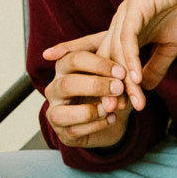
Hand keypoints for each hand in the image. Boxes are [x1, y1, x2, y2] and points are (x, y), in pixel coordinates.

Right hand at [39, 31, 133, 148]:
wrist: (115, 114)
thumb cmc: (111, 83)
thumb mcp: (112, 63)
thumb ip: (107, 49)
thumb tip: (80, 44)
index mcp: (64, 67)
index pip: (74, 59)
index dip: (99, 65)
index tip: (122, 72)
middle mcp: (55, 88)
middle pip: (68, 84)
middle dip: (96, 86)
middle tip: (119, 89)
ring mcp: (55, 111)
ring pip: (62, 113)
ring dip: (91, 111)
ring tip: (111, 108)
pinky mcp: (63, 132)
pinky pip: (74, 131)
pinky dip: (96, 125)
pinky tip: (112, 119)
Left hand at [100, 0, 176, 110]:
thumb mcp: (171, 45)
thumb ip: (156, 65)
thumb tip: (146, 88)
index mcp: (127, 33)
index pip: (106, 60)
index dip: (103, 83)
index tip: (107, 109)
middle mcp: (120, 25)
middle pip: (105, 61)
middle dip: (106, 88)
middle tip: (109, 113)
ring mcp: (125, 17)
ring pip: (117, 55)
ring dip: (122, 81)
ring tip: (126, 104)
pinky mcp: (135, 9)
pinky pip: (129, 40)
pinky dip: (130, 60)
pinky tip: (137, 79)